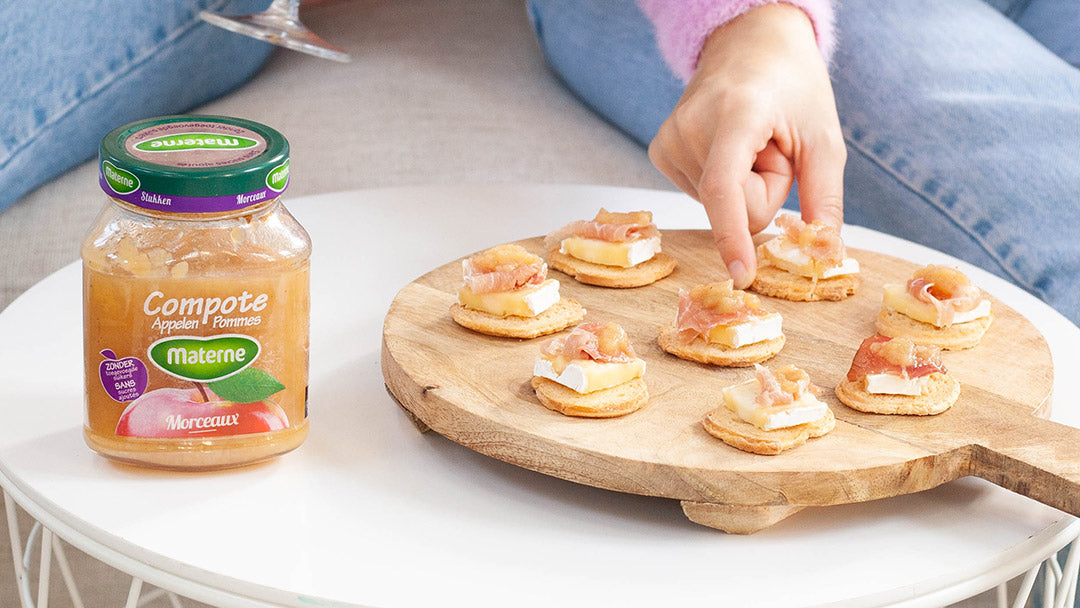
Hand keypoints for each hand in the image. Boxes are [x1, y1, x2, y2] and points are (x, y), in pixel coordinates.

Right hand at [647, 3, 845, 288]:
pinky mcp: (660, 152)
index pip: (725, 189)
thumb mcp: (824, 138)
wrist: (750, 44)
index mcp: (734, 115)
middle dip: (763, 191)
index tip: (742, 274)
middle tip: (771, 149)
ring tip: (750, 143)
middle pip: (735, 206)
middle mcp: (690, 127)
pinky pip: (702, 196)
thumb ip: (826, 199)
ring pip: (718, 206)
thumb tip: (824, 255)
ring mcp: (669, 140)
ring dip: (743, 184)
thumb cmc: (792, 86)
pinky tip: (729, 147)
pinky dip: (724, 181)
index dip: (733, 236)